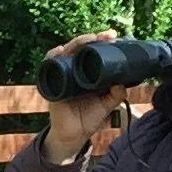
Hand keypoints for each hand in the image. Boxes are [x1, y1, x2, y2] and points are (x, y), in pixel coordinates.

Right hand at [43, 32, 116, 163]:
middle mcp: (75, 70)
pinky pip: (49, 67)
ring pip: (66, 52)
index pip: (94, 51)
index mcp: (89, 73)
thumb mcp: (106, 106)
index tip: (113, 36)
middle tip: (105, 36)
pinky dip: (52, 57)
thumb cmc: (89, 117)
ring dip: (76, 43)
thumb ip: (115, 96)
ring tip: (88, 39)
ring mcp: (64, 74)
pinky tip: (59, 51)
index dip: (102, 42)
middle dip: (92, 38)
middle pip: (81, 48)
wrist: (74, 135)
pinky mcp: (53, 83)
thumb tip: (122, 84)